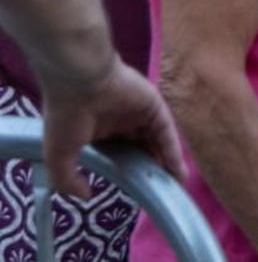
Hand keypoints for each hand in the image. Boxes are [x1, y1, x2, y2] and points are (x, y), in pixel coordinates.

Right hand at [39, 60, 185, 197]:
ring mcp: (139, 112)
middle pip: (141, 147)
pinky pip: (166, 131)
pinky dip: (172, 150)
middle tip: (160, 191)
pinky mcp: (154, 105)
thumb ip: (68, 180)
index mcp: (99, 130)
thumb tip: (86, 197)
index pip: (119, 153)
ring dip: (166, 162)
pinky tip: (177, 171)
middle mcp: (122, 121)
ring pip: (156, 140)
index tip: (135, 190)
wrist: (79, 82)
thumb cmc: (65, 117)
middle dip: (150, 167)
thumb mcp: (59, 157)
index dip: (127, 170)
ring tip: (173, 186)